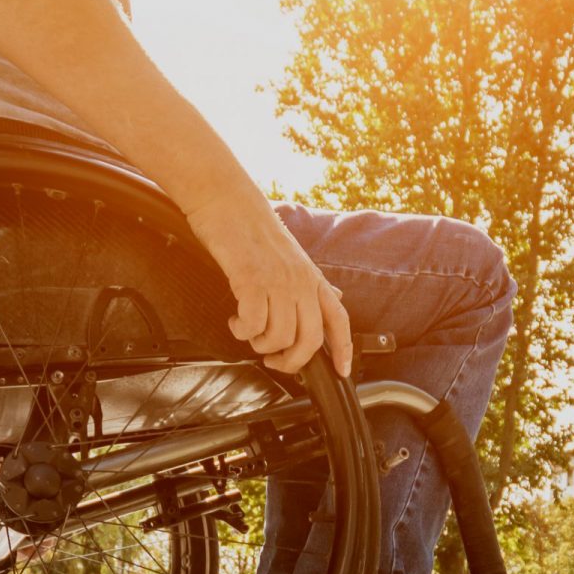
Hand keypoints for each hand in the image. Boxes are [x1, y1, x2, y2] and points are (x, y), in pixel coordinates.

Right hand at [184, 190, 353, 377]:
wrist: (228, 201)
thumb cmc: (255, 229)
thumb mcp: (294, 256)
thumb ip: (313, 282)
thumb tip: (335, 298)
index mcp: (312, 278)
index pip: (338, 319)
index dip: (344, 349)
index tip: (342, 371)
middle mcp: (301, 282)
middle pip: (309, 340)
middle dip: (291, 362)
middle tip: (273, 361)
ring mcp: (278, 281)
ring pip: (279, 336)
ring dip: (260, 344)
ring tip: (248, 333)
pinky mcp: (252, 280)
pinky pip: (253, 323)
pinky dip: (241, 330)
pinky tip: (235, 320)